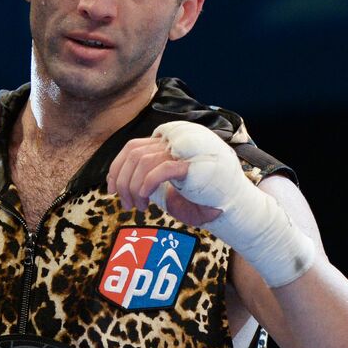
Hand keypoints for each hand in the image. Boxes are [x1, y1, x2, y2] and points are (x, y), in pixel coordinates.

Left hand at [107, 121, 314, 286]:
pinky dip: (145, 186)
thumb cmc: (203, 200)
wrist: (235, 208)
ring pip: (142, 162)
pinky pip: (158, 170)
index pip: (134, 147)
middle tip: (124, 203)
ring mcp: (187, 148)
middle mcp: (179, 138)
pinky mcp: (193, 163)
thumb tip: (121, 178)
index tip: (112, 189)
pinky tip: (146, 202)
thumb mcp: (171, 183)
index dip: (117, 168)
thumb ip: (151, 174)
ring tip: (138, 208)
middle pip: (134, 153)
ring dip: (132, 188)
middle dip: (122, 180)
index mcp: (173, 139)